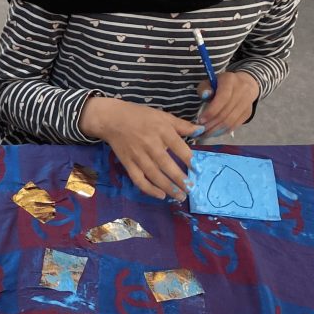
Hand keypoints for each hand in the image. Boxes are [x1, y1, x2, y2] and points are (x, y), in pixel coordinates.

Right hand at [80, 97, 203, 200]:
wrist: (112, 119)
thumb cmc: (140, 116)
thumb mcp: (163, 116)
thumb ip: (182, 125)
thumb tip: (201, 130)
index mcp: (162, 131)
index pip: (179, 148)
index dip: (190, 160)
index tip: (198, 171)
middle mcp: (151, 145)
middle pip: (167, 165)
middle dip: (180, 179)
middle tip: (191, 189)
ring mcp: (138, 156)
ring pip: (154, 175)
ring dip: (168, 187)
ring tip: (180, 196)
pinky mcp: (128, 164)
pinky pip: (139, 179)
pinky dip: (149, 189)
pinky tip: (160, 195)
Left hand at [197, 71, 259, 140]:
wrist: (244, 83)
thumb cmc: (221, 84)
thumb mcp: (210, 82)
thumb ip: (204, 88)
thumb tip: (205, 95)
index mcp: (230, 80)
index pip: (223, 98)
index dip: (211, 111)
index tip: (200, 120)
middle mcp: (242, 90)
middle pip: (226, 112)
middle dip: (211, 124)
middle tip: (200, 131)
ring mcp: (247, 102)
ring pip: (231, 121)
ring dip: (216, 130)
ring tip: (205, 134)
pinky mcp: (248, 112)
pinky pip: (236, 125)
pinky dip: (224, 131)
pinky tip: (214, 132)